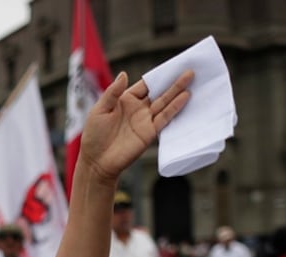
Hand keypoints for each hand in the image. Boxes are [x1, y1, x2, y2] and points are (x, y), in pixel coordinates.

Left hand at [78, 70, 192, 183]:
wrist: (97, 161)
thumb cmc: (94, 135)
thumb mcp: (100, 109)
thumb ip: (112, 92)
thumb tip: (124, 74)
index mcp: (126, 100)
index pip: (145, 85)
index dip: (158, 76)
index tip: (172, 65)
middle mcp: (139, 109)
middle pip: (159, 92)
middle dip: (173, 81)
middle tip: (188, 69)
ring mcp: (145, 121)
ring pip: (165, 103)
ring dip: (177, 91)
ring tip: (191, 78)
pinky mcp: (150, 133)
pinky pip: (165, 118)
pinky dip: (175, 108)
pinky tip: (185, 97)